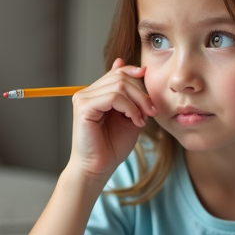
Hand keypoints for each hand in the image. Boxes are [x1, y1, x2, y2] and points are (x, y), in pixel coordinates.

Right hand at [67, 58, 154, 181]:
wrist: (99, 168)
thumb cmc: (113, 146)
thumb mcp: (129, 116)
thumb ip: (131, 95)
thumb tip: (132, 66)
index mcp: (96, 93)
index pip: (117, 73)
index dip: (134, 73)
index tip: (148, 83)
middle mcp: (86, 93)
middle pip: (120, 77)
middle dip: (141, 93)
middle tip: (151, 112)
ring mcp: (83, 99)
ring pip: (119, 86)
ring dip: (138, 102)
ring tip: (142, 120)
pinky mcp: (84, 107)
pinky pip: (113, 97)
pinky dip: (130, 108)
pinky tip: (134, 121)